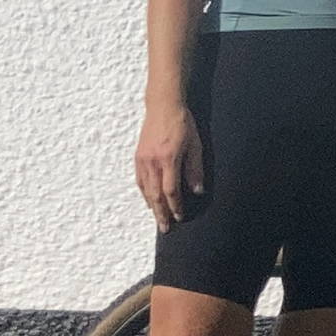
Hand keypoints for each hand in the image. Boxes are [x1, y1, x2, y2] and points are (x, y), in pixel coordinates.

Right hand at [135, 103, 204, 228]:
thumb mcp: (196, 146)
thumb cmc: (183, 124)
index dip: (176, 206)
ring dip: (152, 206)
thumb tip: (197, 191)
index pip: (171, 190)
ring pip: (145, 189)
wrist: (163, 106)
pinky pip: (139, 180)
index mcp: (168, 159)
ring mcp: (143, 159)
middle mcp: (153, 162)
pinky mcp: (138, 156)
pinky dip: (144, 193)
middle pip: (155, 194)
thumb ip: (195, 169)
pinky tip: (148, 200)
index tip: (180, 217)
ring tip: (157, 218)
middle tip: (165, 229)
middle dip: (161, 213)